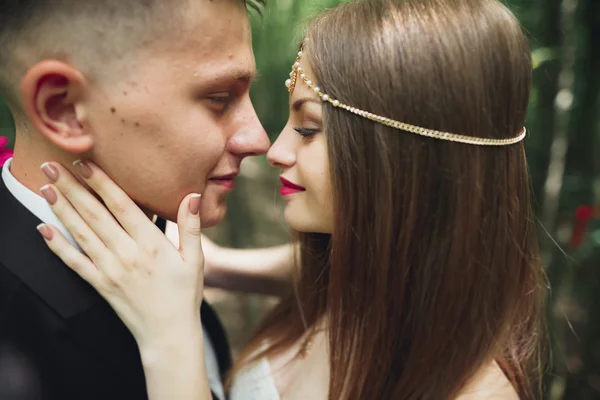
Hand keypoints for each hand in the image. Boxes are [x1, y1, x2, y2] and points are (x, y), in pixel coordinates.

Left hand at [37, 161, 204, 346]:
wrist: (168, 333)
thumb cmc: (184, 294)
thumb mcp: (195, 259)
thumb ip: (191, 226)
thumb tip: (192, 195)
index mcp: (151, 244)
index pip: (122, 206)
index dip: (102, 183)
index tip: (85, 163)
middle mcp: (127, 254)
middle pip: (95, 215)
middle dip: (72, 188)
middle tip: (52, 166)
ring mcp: (111, 270)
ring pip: (82, 234)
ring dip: (62, 209)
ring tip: (46, 188)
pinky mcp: (100, 285)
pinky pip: (75, 263)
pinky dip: (57, 246)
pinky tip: (43, 229)